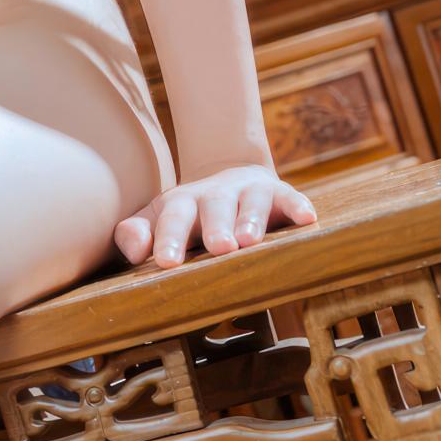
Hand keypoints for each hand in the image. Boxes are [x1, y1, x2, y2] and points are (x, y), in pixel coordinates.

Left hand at [114, 167, 317, 267]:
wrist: (227, 178)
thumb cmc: (188, 216)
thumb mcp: (157, 220)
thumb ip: (136, 234)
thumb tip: (133, 252)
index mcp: (181, 204)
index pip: (172, 220)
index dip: (168, 239)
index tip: (166, 262)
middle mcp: (215, 195)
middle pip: (214, 208)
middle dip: (216, 227)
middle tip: (218, 248)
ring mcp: (248, 192)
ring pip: (252, 203)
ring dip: (252, 219)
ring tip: (251, 240)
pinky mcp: (279, 192)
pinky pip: (290, 198)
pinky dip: (297, 206)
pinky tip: (307, 218)